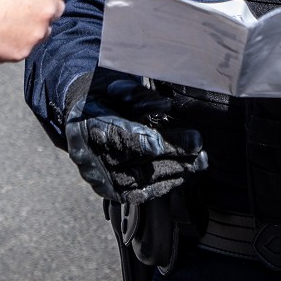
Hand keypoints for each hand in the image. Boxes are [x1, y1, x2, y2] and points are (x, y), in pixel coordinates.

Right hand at [0, 0, 71, 73]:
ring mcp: (36, 33)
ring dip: (31, 25)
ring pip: (42, 30)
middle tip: (23, 5)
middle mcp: (46, 9)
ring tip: (6, 20)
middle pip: (57, 8)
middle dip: (43, 6)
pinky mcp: (22, 52)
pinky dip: (15, 40)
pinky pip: (25, 45)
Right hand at [64, 72, 206, 204]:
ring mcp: (97, 176)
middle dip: (173, 154)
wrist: (81, 119)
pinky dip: (160, 186)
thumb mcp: (117, 85)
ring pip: (140, 180)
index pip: (124, 137)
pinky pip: (136, 195)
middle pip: (137, 160)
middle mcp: (89, 154)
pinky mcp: (106, 191)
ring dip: (173, 172)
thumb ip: (139, 96)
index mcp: (89, 123)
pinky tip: (179, 176)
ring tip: (197, 162)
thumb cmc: (104, 98)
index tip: (181, 140)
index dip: (152, 141)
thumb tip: (165, 106)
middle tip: (199, 148)